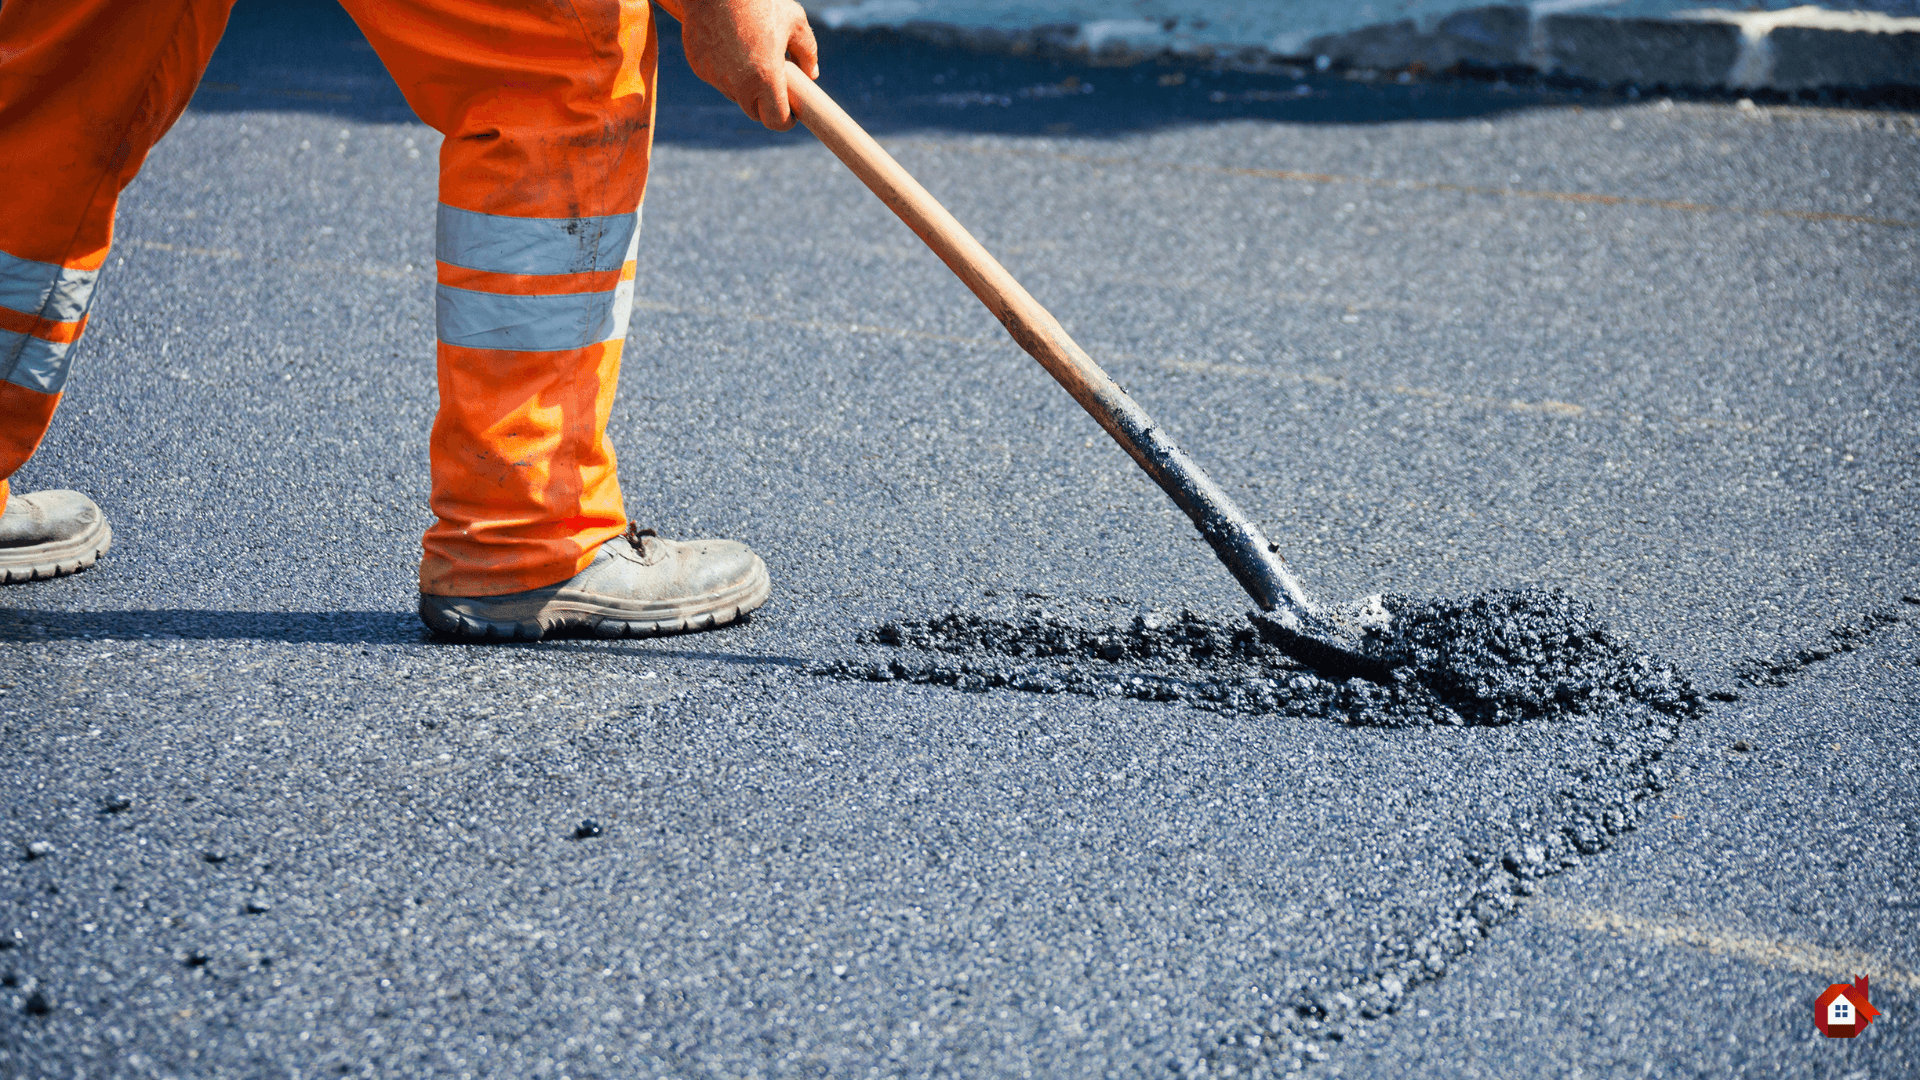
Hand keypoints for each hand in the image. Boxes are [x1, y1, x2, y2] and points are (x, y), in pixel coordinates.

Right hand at [659, 0, 818, 130]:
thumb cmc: (759, 1)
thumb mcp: (794, 22)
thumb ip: (807, 52)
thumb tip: (812, 74)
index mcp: (764, 77)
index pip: (775, 120)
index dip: (786, 120)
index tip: (791, 113)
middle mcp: (737, 84)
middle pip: (754, 112)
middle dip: (765, 105)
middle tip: (775, 86)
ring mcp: (715, 76)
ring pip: (734, 95)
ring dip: (744, 87)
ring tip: (752, 60)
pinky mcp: (699, 66)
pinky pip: (716, 78)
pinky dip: (725, 71)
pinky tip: (731, 48)